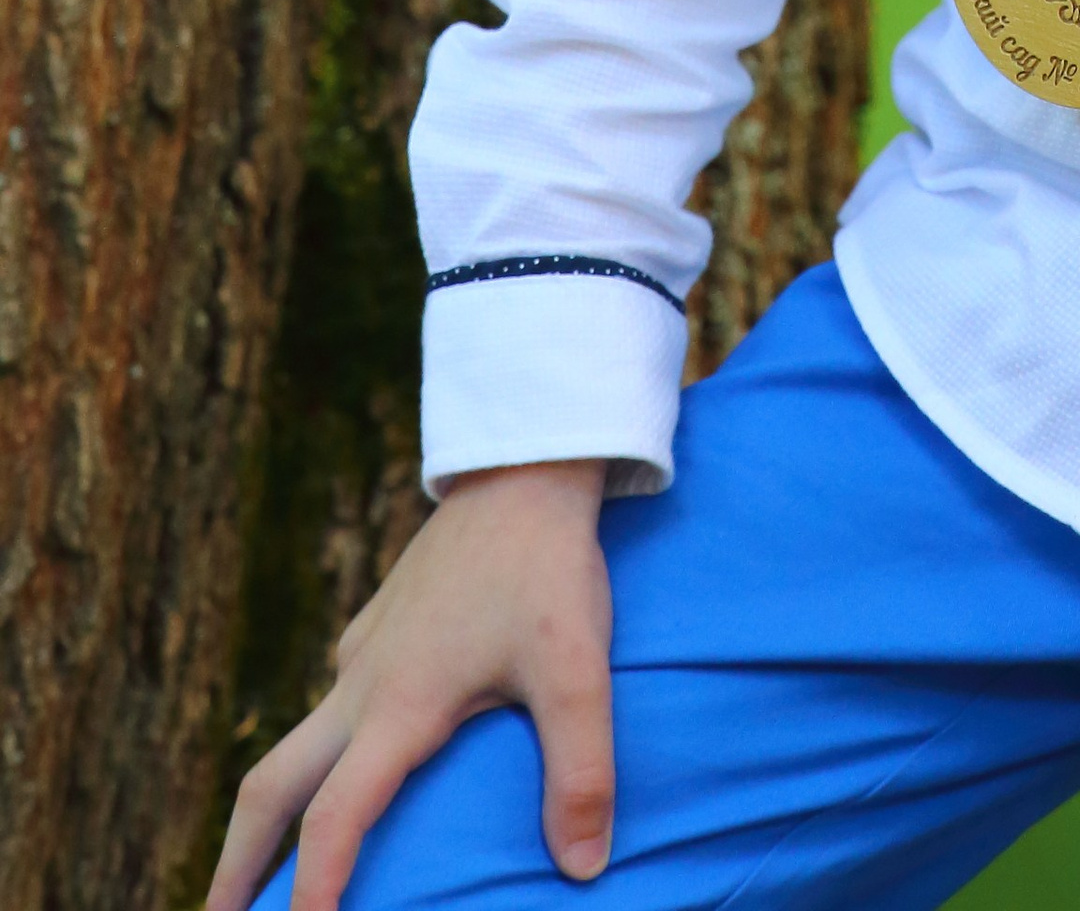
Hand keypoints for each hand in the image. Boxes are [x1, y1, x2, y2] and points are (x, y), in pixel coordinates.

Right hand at [206, 460, 613, 910]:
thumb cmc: (548, 568)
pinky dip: (314, 762)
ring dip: (267, 816)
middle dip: (236, 865)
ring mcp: (363, 654)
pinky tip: (340, 778)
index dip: (312, 889)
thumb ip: (581, 768)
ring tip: (261, 876)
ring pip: (293, 747)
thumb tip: (585, 866)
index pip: (334, 817)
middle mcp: (362, 685)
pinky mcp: (377, 632)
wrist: (526, 468)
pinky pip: (329, 709)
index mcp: (398, 705)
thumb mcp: (578, 668)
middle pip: (269, 789)